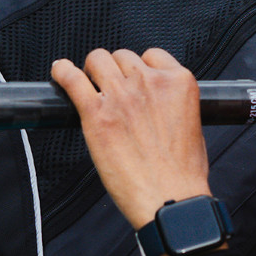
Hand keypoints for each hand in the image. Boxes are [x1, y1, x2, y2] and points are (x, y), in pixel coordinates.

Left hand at [51, 48, 211, 229]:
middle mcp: (150, 83)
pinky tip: (60, 73)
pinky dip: (62, 72)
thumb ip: (175, 106)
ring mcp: (121, 96)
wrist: (171, 200)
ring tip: (90, 85)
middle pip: (122, 56)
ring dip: (92, 71)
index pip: (153, 55)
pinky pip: (71, 78)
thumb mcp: (195, 128)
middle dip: (116, 71)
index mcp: (179, 83)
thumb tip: (158, 104)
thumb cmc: (183, 174)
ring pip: (97, 60)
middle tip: (112, 89)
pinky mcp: (95, 113)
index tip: (135, 79)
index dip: (141, 67)